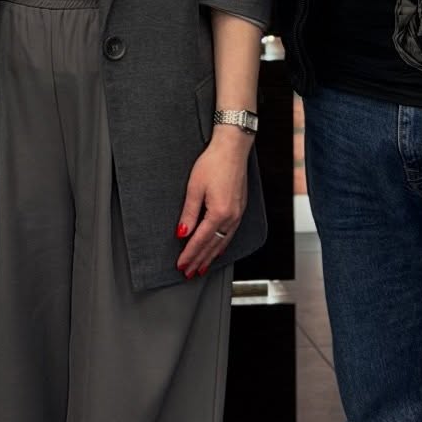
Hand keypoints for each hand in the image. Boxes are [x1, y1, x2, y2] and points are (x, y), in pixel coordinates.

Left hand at [175, 130, 249, 277]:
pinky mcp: (240, 209)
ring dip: (211, 256)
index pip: (201, 241)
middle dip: (199, 260)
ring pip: (223, 243)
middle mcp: (231, 217)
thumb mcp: (194, 188)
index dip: (189, 254)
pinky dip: (221, 246)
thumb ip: (189, 214)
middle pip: (213, 246)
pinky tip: (218, 250)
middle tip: (188, 272)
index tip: (181, 265)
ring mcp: (238, 214)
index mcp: (219, 213)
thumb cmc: (213, 163)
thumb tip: (182, 234)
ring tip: (201, 267)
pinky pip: (230, 235)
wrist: (232, 149)